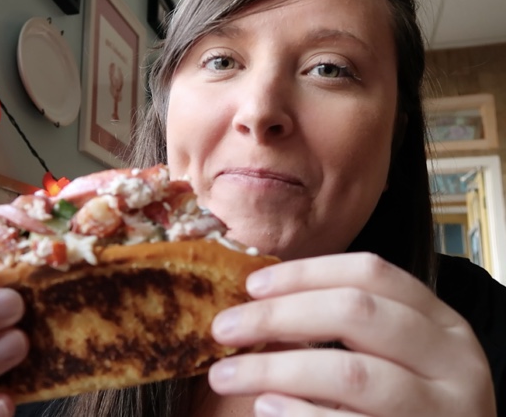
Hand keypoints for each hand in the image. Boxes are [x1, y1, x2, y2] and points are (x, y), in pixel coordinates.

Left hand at [208, 253, 496, 415]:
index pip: (370, 272)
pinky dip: (300, 413)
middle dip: (279, 316)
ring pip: (350, 373)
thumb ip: (342, 327)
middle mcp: (451, 359)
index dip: (305, 273)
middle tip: (223, 328)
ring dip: (275, 370)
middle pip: (356, 313)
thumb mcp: (392, 356)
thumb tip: (259, 303)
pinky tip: (265, 406)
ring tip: (226, 375)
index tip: (252, 284)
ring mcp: (443, 410)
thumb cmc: (403, 404)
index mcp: (439, 321)